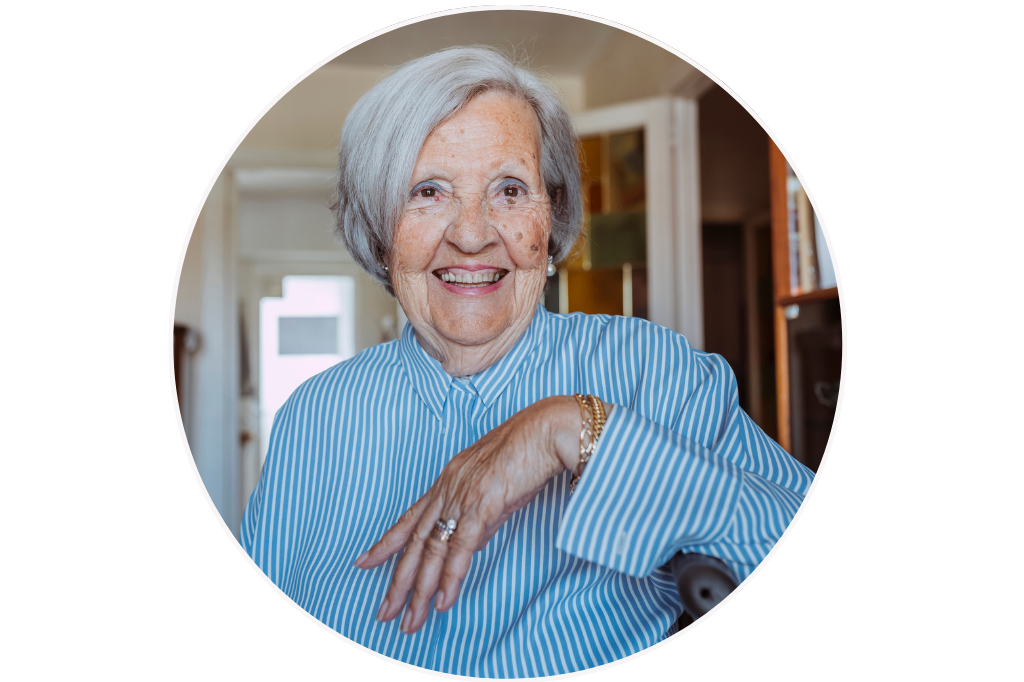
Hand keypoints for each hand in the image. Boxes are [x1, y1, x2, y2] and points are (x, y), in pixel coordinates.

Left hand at [352, 394, 591, 633]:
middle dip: (398, 581)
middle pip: (415, 542)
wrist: (547, 430)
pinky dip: (451, 577)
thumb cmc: (528, 451)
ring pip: (433, 550)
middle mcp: (449, 490)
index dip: (387, 543)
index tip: (365, 562)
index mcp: (448, 481)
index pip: (411, 518)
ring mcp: (463, 497)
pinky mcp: (483, 504)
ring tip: (411, 620)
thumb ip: (478, 513)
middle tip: (383, 612)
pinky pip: (461, 548)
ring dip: (421, 590)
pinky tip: (443, 601)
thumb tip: (471, 540)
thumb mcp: (494, 485)